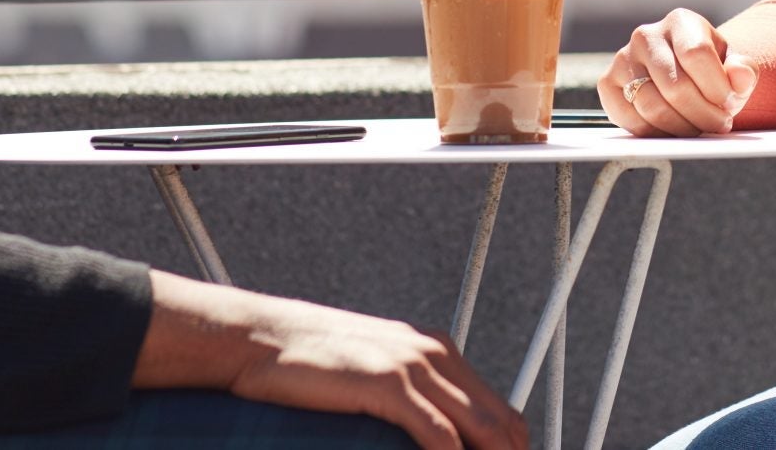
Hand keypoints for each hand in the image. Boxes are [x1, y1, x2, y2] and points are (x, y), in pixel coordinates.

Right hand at [137, 272, 525, 449]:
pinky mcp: (388, 384)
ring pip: (479, 429)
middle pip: (500, 422)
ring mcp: (413, 367)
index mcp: (437, 351)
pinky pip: (439, 433)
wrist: (264, 337)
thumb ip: (411, 395)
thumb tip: (433, 435)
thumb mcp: (375, 370)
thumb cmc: (312, 361)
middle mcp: (435, 354)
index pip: (498, 410)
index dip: (511, 447)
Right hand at [598, 8, 759, 136]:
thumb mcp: (733, 65)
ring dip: (682, 128)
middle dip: (703, 115)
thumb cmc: (710, 70)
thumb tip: (741, 76)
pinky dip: (656, 134)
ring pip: (653, 107)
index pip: (697, 55)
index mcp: (680, 21)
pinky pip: (630, 119)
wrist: (681, 74)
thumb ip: (743, 70)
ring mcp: (623, 59)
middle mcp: (646, 35)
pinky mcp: (608, 83)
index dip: (717, 88)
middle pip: (675, 87)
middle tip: (719, 125)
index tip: (730, 105)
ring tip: (699, 128)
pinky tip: (674, 131)